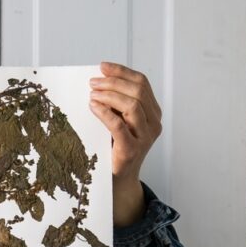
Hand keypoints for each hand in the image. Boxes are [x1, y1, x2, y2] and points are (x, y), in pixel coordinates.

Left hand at [88, 61, 162, 226]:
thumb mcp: (120, 120)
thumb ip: (116, 103)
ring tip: (92, 94)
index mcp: (153, 113)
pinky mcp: (131, 150)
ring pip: (132, 105)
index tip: (103, 66)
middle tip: (92, 82)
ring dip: (109, 95)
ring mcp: (145, 137)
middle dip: (113, 82)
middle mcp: (154, 123)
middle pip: (137, 92)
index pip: (142, 83)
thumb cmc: (115, 146)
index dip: (122, 72)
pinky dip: (105, 112)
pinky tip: (93, 106)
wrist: (118, 180)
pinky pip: (119, 125)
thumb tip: (99, 79)